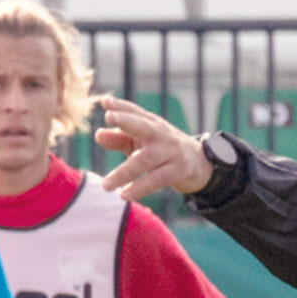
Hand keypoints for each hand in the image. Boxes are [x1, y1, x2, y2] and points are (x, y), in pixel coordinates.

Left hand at [96, 96, 213, 202]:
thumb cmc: (161, 151)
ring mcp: (170, 151)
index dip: (120, 106)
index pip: (134, 112)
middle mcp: (160, 134)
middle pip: (142, 125)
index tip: (105, 102)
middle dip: (126, 120)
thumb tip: (98, 134)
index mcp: (150, 124)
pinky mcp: (178, 170)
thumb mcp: (140, 143)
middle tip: (109, 117)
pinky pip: (156, 179)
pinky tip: (124, 195)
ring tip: (105, 186)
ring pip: (144, 160)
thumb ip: (119, 139)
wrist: (198, 164)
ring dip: (124, 172)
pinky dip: (140, 187)